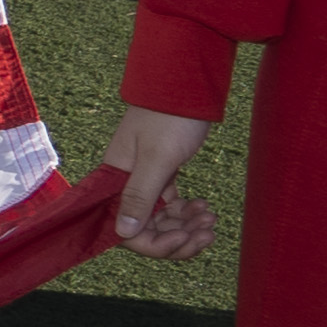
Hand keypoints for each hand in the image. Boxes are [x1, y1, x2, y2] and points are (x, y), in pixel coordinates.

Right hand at [103, 105, 225, 259]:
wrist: (186, 83)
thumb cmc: (169, 117)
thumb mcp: (157, 158)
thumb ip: (139, 195)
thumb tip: (122, 233)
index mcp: (115, 181)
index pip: (125, 229)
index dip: (153, 242)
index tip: (182, 239)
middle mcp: (125, 184)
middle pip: (145, 228)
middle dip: (176, 237)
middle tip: (206, 234)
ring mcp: (144, 179)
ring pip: (161, 218)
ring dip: (186, 225)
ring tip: (210, 218)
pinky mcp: (162, 173)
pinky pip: (170, 205)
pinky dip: (187, 211)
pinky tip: (204, 207)